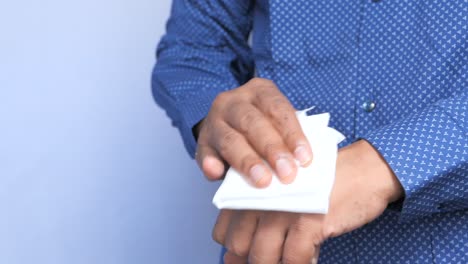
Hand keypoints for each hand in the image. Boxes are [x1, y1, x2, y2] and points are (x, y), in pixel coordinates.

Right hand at [195, 78, 312, 186]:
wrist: (227, 124)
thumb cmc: (261, 126)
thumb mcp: (275, 121)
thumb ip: (286, 136)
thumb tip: (303, 162)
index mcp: (259, 91)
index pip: (277, 108)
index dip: (292, 134)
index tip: (304, 158)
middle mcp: (234, 101)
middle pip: (253, 122)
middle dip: (272, 149)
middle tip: (287, 173)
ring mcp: (214, 120)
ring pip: (230, 139)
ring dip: (247, 161)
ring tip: (262, 180)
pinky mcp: (202, 142)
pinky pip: (204, 153)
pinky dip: (210, 163)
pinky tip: (217, 173)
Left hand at [213, 140, 403, 263]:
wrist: (363, 170)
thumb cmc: (321, 185)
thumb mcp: (282, 198)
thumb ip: (256, 224)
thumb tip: (231, 260)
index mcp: (251, 189)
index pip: (222, 232)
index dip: (235, 251)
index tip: (249, 255)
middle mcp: (261, 197)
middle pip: (239, 247)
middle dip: (254, 261)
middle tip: (275, 258)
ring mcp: (283, 209)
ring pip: (262, 258)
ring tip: (290, 259)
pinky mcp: (308, 221)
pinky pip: (294, 260)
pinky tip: (310, 259)